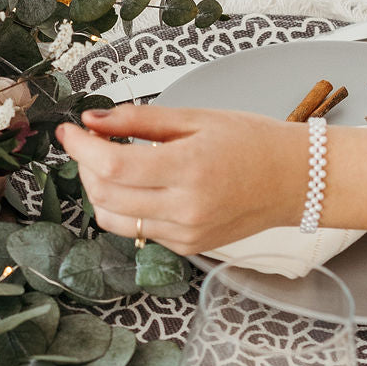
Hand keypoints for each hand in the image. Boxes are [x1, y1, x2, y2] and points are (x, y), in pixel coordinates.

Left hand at [56, 104, 309, 255]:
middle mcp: (186, 208)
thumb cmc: (252, 142)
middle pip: (104, 194)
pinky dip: (124, 206)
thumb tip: (91, 120)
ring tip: (110, 163)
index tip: (68, 129)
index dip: (79, 146)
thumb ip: (137, 120)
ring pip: (112, 218)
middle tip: (89, 141)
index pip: (111, 165)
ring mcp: (186, 234)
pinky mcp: (187, 247)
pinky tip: (139, 184)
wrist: (297, 180)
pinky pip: (137, 231)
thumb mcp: (195, 118)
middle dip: (84, 165)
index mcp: (189, 169)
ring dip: (98, 189)